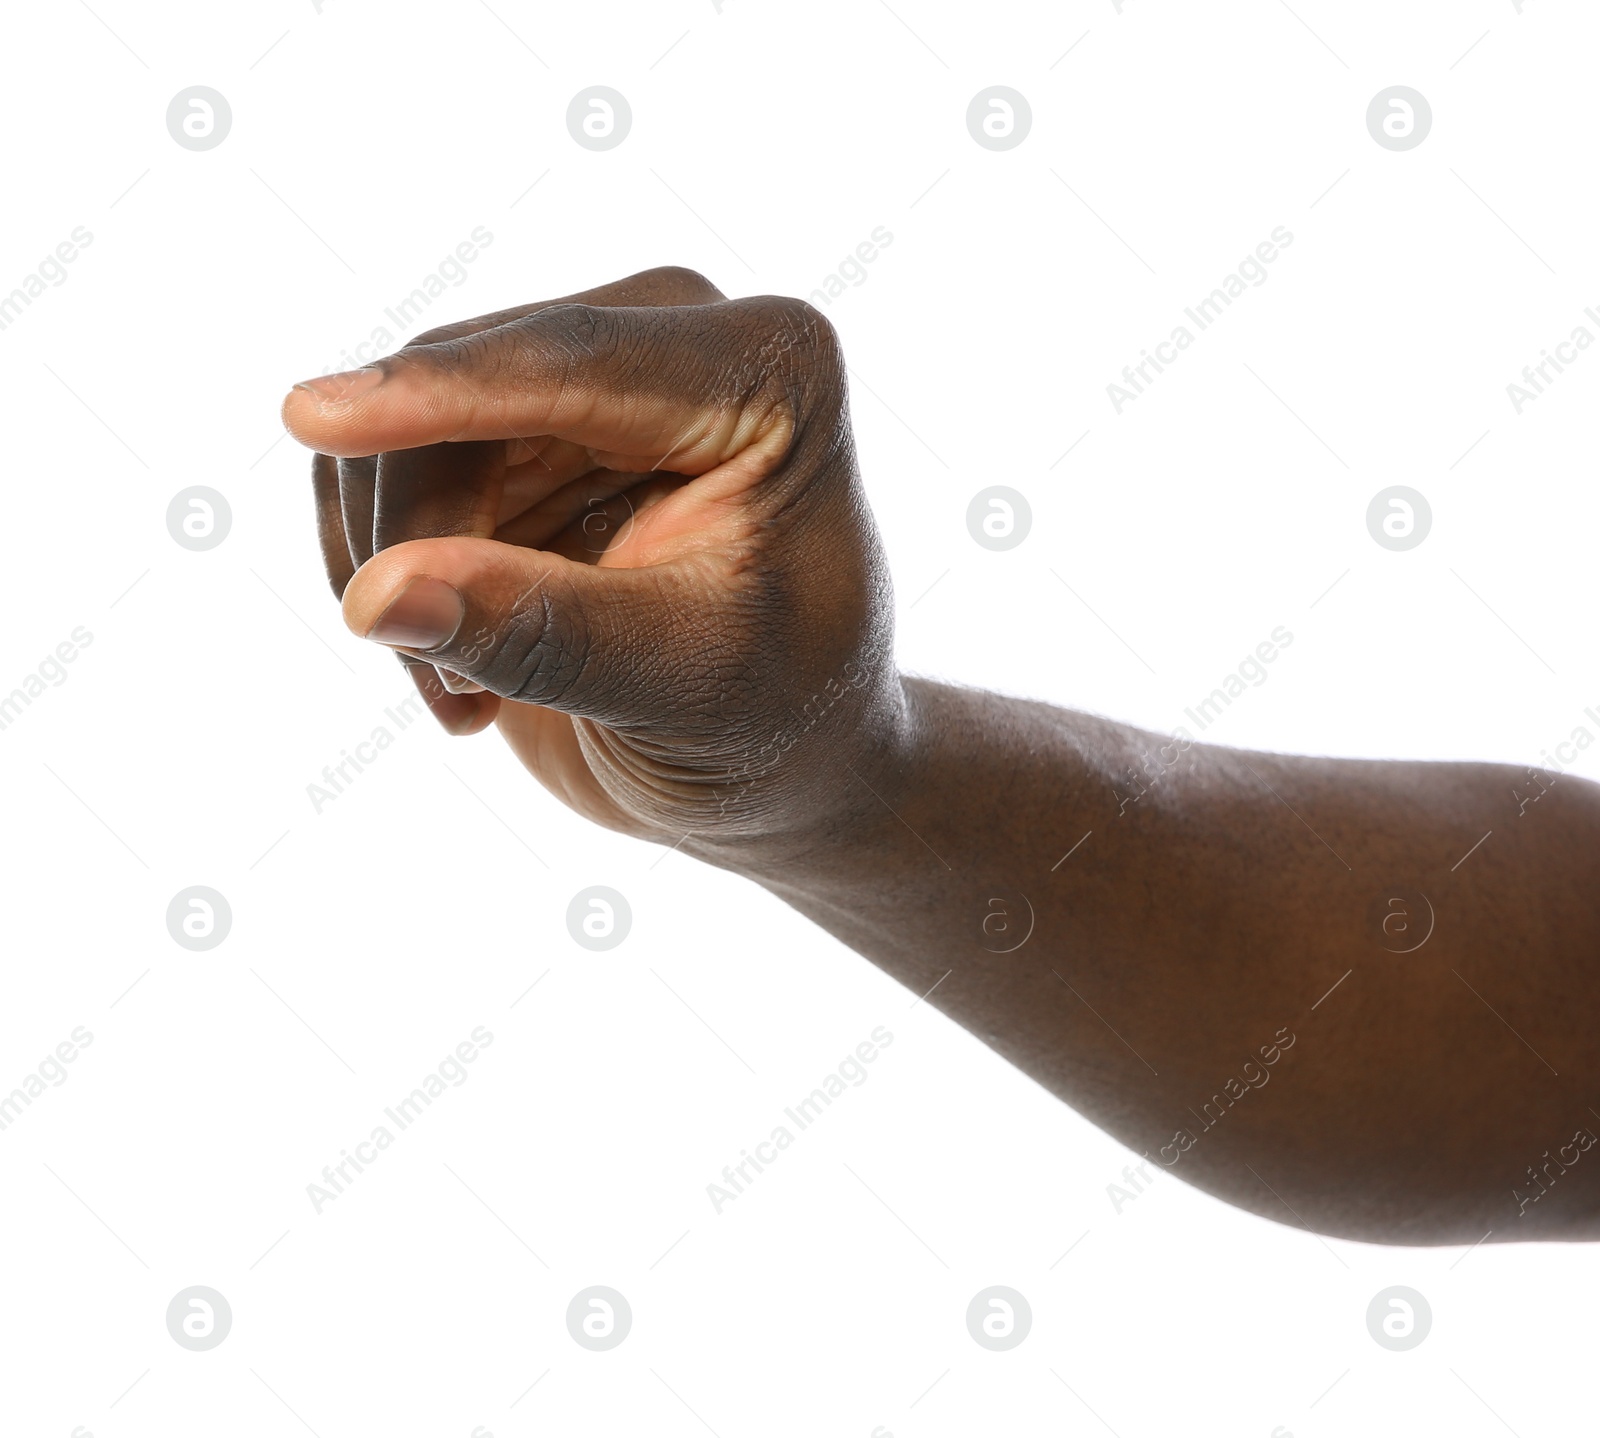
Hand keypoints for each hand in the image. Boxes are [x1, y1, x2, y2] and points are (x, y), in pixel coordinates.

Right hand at [281, 267, 904, 857]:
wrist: (780, 767)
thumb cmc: (777, 723)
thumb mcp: (684, 685)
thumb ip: (543, 633)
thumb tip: (374, 595)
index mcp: (766, 369)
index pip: (575, 360)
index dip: (439, 398)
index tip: (311, 419)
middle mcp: (671, 341)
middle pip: (467, 391)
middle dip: (431, 544)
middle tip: (459, 689)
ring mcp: (582, 380)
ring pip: (402, 431)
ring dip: (402, 574)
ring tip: (475, 695)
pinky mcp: (511, 434)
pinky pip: (381, 470)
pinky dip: (390, 574)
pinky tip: (460, 670)